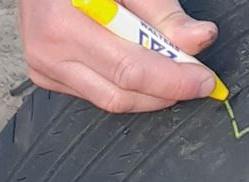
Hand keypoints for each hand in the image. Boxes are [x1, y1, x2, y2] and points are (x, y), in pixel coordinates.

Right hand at [19, 0, 218, 112]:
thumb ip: (162, 13)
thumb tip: (198, 40)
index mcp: (64, 23)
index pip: (130, 70)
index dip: (174, 81)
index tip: (204, 80)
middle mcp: (48, 51)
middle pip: (123, 94)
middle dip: (167, 91)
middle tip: (195, 80)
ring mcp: (44, 68)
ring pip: (112, 101)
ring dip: (149, 93)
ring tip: (169, 72)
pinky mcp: (47, 77)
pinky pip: (97, 95)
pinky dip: (125, 87)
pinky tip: (138, 66)